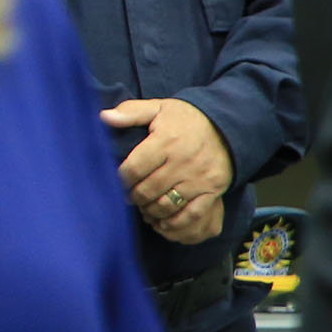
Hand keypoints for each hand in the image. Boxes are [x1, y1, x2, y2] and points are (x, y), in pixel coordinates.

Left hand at [98, 97, 232, 238]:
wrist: (227, 126)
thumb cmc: (186, 119)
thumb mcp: (159, 108)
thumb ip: (130, 112)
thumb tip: (104, 117)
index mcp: (166, 141)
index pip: (134, 168)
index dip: (121, 180)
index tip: (117, 181)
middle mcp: (183, 162)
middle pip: (148, 190)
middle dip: (133, 197)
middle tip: (128, 196)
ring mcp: (199, 178)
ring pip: (166, 205)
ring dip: (149, 211)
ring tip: (143, 207)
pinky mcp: (212, 191)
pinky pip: (191, 214)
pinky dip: (174, 223)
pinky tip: (162, 221)